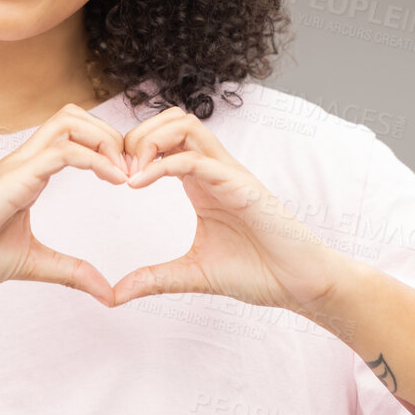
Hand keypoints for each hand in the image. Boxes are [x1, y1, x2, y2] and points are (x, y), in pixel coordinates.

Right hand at [0, 103, 131, 303]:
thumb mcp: (34, 264)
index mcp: (27, 173)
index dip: (105, 147)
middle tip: (133, 170)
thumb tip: (107, 293)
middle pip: (73, 116)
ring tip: (125, 172)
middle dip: (110, 135)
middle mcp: (22, 161)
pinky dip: (94, 159)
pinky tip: (114, 181)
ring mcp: (17, 166)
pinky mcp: (14, 178)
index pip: (71, 135)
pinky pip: (62, 152)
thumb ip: (72, 272)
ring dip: (105, 140)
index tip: (130, 177)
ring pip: (68, 122)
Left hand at [112, 105, 350, 311]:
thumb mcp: (193, 275)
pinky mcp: (242, 186)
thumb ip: (154, 278)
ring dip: (150, 140)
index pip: (166, 139)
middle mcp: (216, 170)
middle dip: (137, 135)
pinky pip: (198, 159)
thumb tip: (115, 295)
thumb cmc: (259, 272)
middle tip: (117, 170)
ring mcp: (230, 174)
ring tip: (129, 173)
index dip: (133, 149)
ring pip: (186, 125)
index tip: (112, 179)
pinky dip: (163, 165)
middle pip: (173, 119)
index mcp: (203, 183)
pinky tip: (139, 183)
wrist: (301, 284)